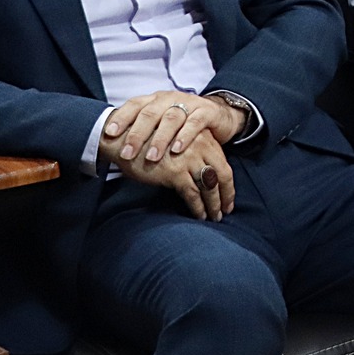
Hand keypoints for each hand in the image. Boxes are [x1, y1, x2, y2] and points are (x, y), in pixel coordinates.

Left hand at [103, 91, 244, 166]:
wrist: (219, 114)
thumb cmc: (183, 123)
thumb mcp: (161, 123)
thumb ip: (143, 131)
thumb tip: (113, 147)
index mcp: (155, 99)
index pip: (135, 105)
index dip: (122, 118)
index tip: (109, 134)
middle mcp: (170, 98)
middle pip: (150, 113)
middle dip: (137, 134)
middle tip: (127, 153)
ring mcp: (189, 103)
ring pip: (171, 118)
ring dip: (160, 138)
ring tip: (152, 157)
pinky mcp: (207, 112)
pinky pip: (195, 123)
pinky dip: (185, 136)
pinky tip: (177, 150)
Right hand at [112, 134, 235, 221]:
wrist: (125, 139)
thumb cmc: (150, 141)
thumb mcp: (178, 140)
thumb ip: (194, 152)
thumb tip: (207, 174)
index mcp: (203, 137)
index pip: (223, 163)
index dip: (227, 183)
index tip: (228, 197)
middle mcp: (200, 146)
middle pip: (221, 175)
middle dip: (225, 195)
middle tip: (226, 210)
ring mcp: (189, 159)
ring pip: (208, 186)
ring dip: (213, 204)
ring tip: (214, 217)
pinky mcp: (175, 172)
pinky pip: (192, 194)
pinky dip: (198, 207)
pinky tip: (199, 216)